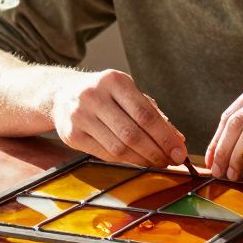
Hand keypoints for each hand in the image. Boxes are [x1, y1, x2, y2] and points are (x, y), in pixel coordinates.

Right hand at [51, 69, 186, 166]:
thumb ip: (153, 113)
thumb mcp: (127, 93)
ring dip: (142, 159)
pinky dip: (125, 160)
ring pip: (118, 147)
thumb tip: (178, 139)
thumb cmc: (105, 94)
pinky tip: (136, 160)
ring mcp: (80, 116)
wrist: (63, 94)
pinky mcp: (71, 135)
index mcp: (114, 80)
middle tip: (171, 161)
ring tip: (156, 162)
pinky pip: (105, 154)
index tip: (179, 151)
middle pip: (133, 133)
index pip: (145, 114)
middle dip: (156, 151)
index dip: (165, 136)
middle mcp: (94, 95)